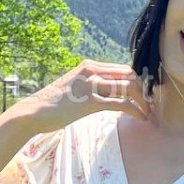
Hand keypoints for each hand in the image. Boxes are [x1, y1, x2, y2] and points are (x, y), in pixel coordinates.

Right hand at [20, 59, 153, 133]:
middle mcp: (91, 71)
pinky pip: (120, 103)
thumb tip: (108, 93)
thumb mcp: (74, 87)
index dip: (137, 81)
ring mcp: (91, 85)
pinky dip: (135, 110)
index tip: (144, 94)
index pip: (122, 69)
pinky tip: (140, 117)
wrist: (33, 112)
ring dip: (142, 101)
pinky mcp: (90, 102)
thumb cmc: (53, 103)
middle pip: (129, 75)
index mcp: (89, 66)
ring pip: (128, 87)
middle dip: (143, 90)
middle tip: (149, 104)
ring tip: (147, 112)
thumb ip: (90, 85)